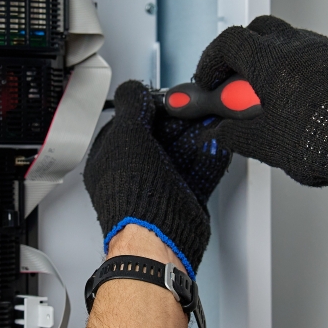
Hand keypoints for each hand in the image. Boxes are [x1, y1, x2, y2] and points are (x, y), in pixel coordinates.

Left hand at [83, 81, 231, 276]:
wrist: (158, 238)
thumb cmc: (133, 196)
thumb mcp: (126, 135)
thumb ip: (131, 106)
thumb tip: (134, 89)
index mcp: (109, 158)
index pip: (127, 122)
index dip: (148, 106)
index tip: (166, 98)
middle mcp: (133, 173)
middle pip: (158, 136)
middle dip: (179, 121)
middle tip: (192, 108)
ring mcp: (159, 186)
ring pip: (181, 152)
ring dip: (198, 135)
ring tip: (209, 119)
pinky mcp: (183, 198)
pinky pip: (199, 170)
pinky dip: (210, 156)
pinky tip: (217, 143)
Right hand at [194, 15, 327, 207]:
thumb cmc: (325, 141)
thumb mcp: (263, 142)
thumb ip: (233, 132)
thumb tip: (222, 131)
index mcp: (271, 61)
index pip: (230, 42)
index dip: (212, 60)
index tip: (210, 79)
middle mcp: (299, 47)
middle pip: (258, 30)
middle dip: (241, 52)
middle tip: (236, 80)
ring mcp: (326, 50)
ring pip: (289, 38)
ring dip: (272, 57)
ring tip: (269, 92)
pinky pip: (314, 51)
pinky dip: (298, 66)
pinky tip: (298, 95)